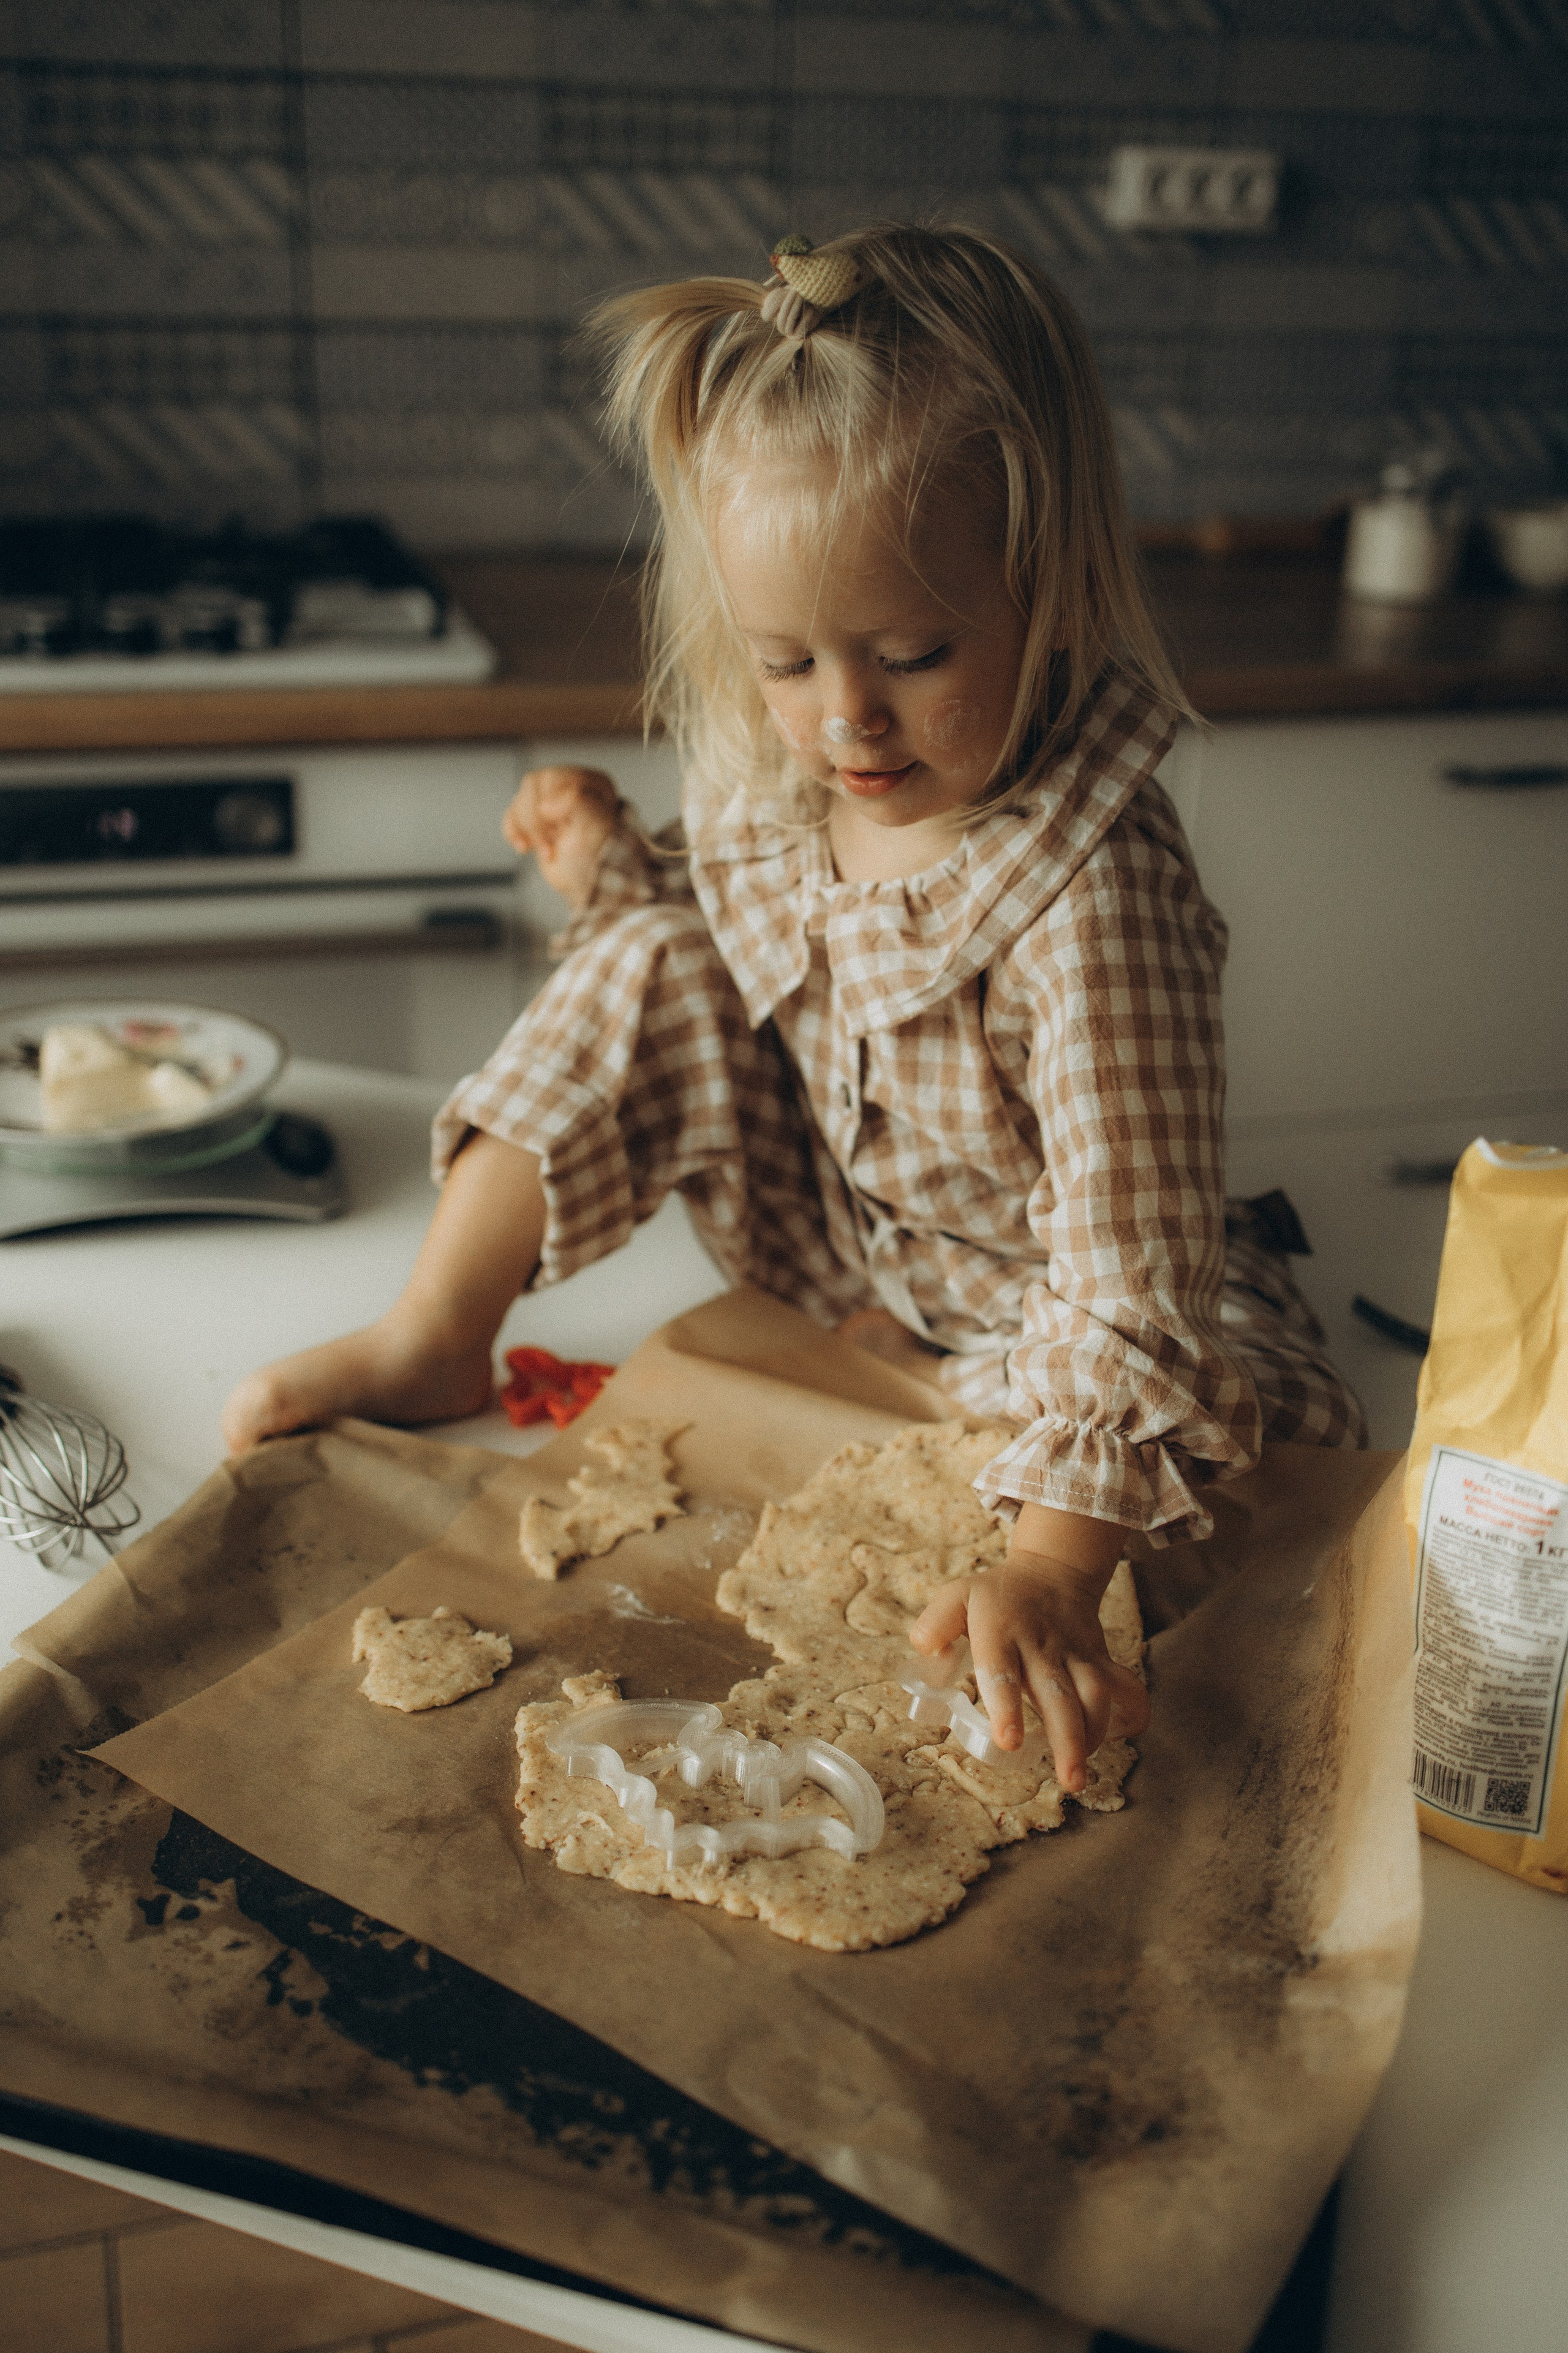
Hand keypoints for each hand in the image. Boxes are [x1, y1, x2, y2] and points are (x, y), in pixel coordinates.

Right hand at [503, 765, 618, 908]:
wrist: (590, 883)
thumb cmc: (599, 857)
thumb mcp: (595, 828)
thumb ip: (578, 805)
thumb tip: (546, 805)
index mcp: (592, 783)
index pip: (556, 778)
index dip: (552, 804)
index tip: (561, 827)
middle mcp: (570, 786)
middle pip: (533, 786)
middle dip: (537, 821)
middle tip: (551, 845)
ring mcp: (551, 801)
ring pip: (519, 800)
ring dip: (528, 830)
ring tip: (547, 851)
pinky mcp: (535, 817)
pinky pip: (511, 814)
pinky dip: (513, 832)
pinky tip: (524, 847)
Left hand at [910, 1550, 1149, 1795]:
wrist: (1052, 1571)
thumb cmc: (996, 1596)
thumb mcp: (958, 1596)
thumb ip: (936, 1623)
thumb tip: (925, 1649)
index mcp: (1001, 1632)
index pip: (1002, 1670)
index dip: (1007, 1707)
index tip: (1010, 1743)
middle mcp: (1041, 1645)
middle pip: (1058, 1694)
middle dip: (1067, 1739)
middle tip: (1069, 1779)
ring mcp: (1074, 1653)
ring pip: (1094, 1694)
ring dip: (1093, 1735)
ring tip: (1080, 1771)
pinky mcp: (1098, 1659)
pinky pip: (1123, 1684)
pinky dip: (1131, 1711)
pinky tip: (1124, 1736)